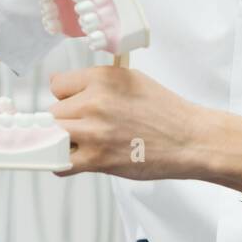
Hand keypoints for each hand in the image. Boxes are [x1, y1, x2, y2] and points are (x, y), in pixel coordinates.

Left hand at [49, 66, 214, 178]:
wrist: (189, 140)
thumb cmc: (165, 112)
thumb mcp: (130, 80)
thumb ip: (98, 83)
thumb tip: (68, 90)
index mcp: (102, 78)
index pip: (57, 84)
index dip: (66, 97)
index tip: (75, 104)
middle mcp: (95, 101)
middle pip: (52, 112)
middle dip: (66, 120)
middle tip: (86, 127)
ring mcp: (94, 131)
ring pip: (52, 136)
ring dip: (63, 141)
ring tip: (83, 143)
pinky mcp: (97, 158)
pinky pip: (59, 162)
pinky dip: (62, 163)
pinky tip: (76, 159)